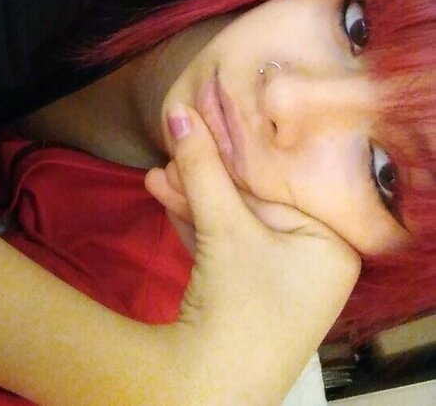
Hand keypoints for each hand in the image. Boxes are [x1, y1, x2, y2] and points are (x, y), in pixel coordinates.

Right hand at [146, 106, 359, 404]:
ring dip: (194, 199)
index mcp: (332, 244)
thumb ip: (203, 167)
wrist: (204, 394)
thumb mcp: (223, 227)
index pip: (280, 183)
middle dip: (206, 180)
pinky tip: (167, 198)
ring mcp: (284, 281)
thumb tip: (180, 113)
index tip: (207, 127)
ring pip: (235, 224)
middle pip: (254, 202)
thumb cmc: (238, 307)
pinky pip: (227, 247)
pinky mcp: (253, 293)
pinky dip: (198, 227)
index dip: (238, 155)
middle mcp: (317, 261)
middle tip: (172, 151)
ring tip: (157, 176)